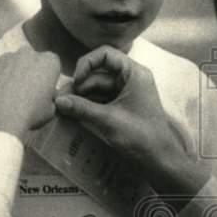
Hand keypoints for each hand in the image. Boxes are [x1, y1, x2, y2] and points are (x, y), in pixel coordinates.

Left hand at [0, 46, 60, 137]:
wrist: (0, 119)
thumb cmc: (31, 114)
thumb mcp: (50, 110)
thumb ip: (49, 97)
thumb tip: (44, 95)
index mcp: (48, 62)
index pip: (52, 62)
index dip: (48, 75)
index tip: (44, 87)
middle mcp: (26, 54)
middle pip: (30, 58)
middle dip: (29, 69)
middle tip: (26, 90)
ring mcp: (4, 58)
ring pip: (9, 62)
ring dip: (10, 72)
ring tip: (7, 93)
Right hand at [54, 47, 209, 195]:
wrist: (159, 162)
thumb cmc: (140, 136)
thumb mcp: (108, 120)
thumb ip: (82, 108)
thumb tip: (57, 101)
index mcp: (134, 74)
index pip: (105, 54)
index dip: (87, 64)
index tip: (75, 82)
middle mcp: (130, 80)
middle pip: (98, 73)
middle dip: (79, 86)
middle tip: (59, 100)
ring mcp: (126, 95)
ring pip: (97, 89)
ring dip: (80, 98)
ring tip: (61, 108)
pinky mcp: (121, 109)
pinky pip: (101, 102)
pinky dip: (87, 107)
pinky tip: (72, 114)